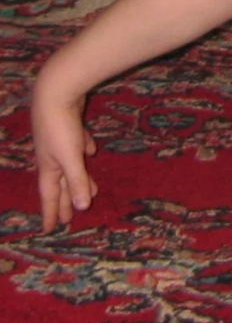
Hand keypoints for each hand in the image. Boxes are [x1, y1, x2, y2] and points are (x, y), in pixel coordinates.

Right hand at [30, 81, 98, 229]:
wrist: (56, 92)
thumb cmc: (61, 128)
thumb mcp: (71, 157)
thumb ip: (77, 180)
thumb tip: (81, 207)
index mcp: (49, 167)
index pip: (50, 196)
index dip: (51, 213)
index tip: (50, 230)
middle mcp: (51, 156)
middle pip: (60, 184)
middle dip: (65, 201)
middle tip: (69, 218)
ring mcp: (59, 141)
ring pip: (70, 165)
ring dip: (79, 179)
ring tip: (91, 191)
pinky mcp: (69, 126)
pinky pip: (78, 144)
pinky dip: (84, 150)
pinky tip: (92, 150)